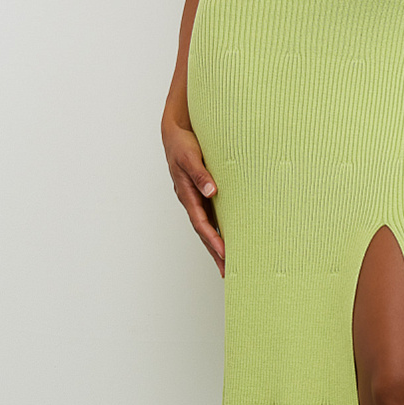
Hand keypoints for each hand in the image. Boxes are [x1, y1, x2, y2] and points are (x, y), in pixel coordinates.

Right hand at [163, 117, 224, 277]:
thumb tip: (212, 192)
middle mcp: (191, 200)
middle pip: (203, 232)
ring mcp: (195, 198)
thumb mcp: (190, 157)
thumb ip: (200, 174)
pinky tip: (227, 238)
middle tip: (226, 272)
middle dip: (214, 252)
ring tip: (227, 264)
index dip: (213, 239)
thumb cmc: (182, 144)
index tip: (225, 254)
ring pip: (206, 227)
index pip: (201, 223)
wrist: (175, 132)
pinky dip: (217, 229)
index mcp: (186, 194)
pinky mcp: (201, 193)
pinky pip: (210, 215)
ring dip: (216, 245)